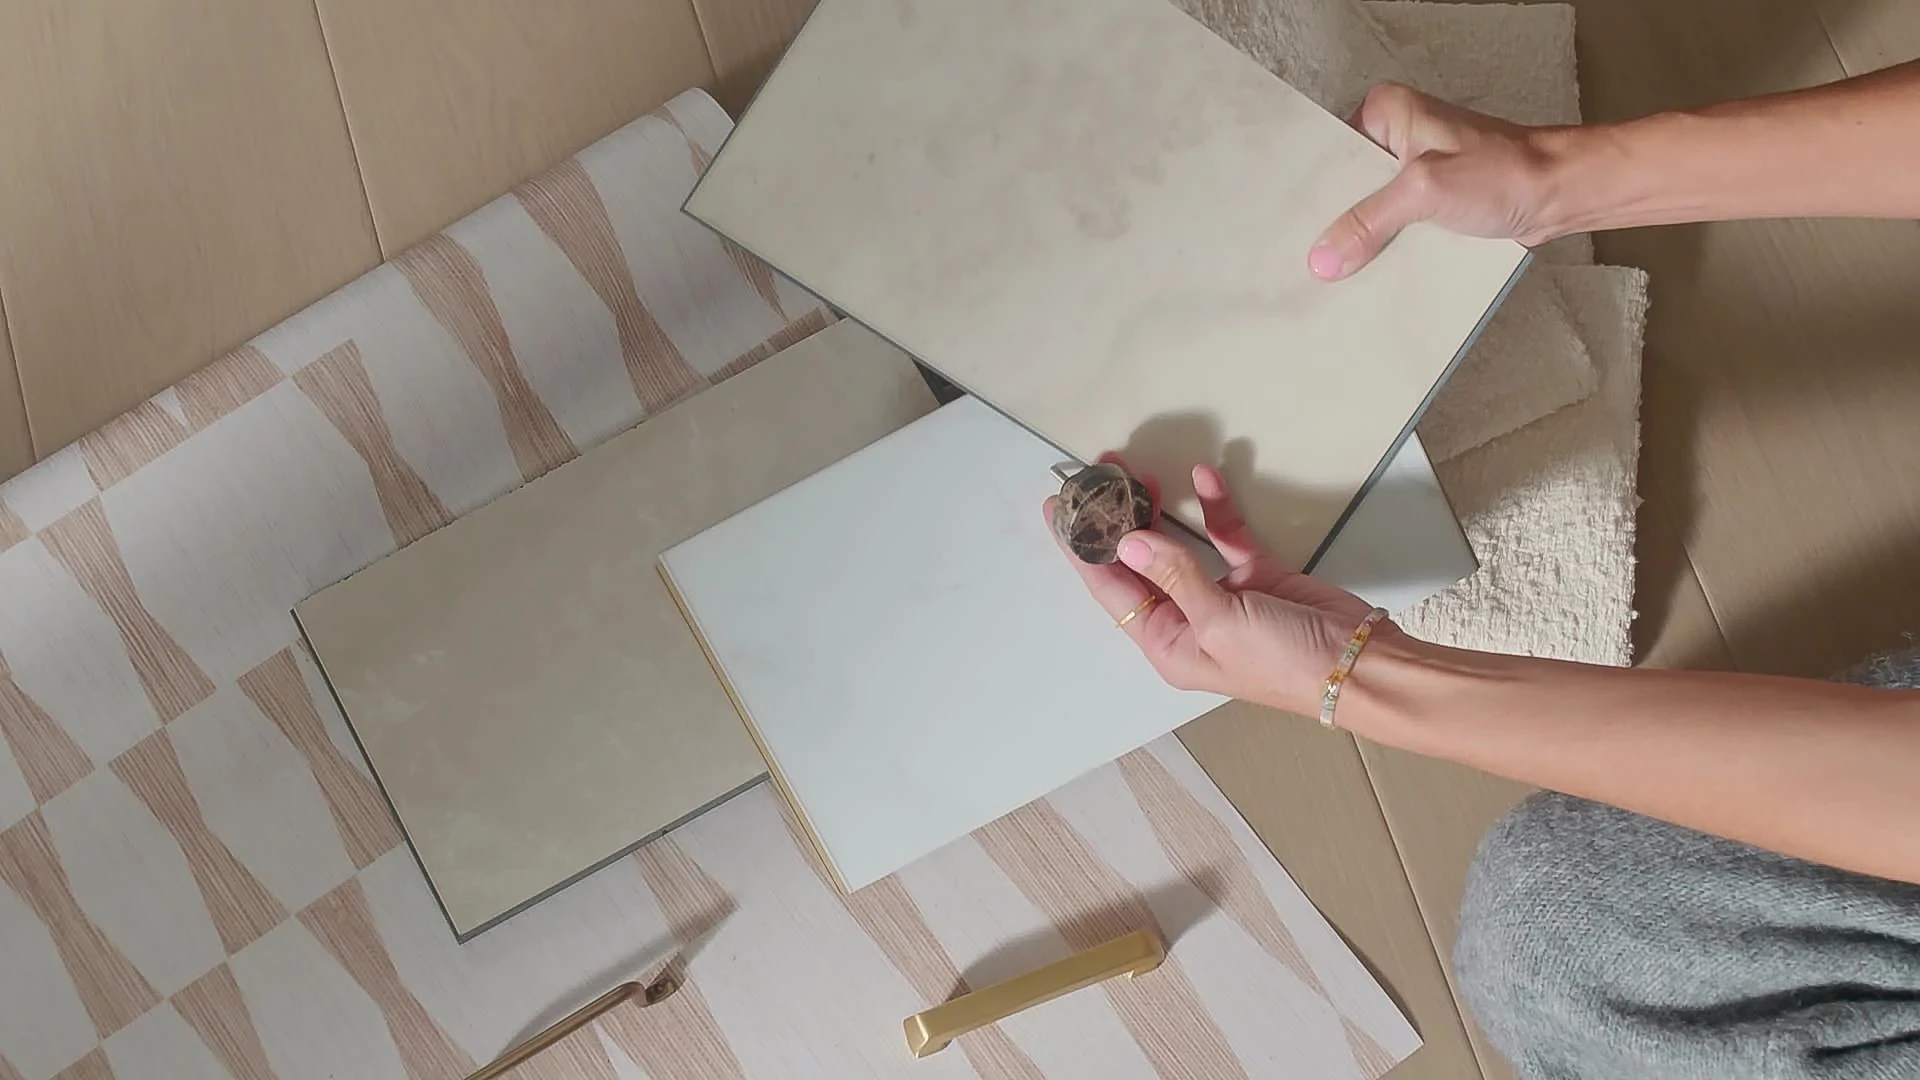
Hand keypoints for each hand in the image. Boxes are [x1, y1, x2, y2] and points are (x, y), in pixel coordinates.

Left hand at [1046, 458, 1395, 717]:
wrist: (1359, 665)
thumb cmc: (1282, 661)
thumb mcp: (1220, 622)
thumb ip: (1174, 577)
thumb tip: (1126, 543)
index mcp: (1167, 643)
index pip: (1110, 591)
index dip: (1081, 549)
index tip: (1055, 508)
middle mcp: (1186, 619)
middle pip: (1138, 563)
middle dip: (1117, 519)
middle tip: (1099, 472)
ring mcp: (1220, 594)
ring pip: (1176, 543)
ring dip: (1157, 508)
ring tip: (1135, 468)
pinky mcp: (1256, 573)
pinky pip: (1226, 534)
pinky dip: (1215, 506)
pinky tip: (1203, 475)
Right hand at [1309, 82, 1569, 280]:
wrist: (1559, 194)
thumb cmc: (1507, 171)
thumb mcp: (1426, 190)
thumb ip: (1370, 221)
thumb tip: (1324, 256)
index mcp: (1386, 113)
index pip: (1331, 155)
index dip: (1314, 196)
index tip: (1298, 233)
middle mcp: (1395, 137)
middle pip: (1346, 188)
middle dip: (1338, 224)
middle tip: (1318, 260)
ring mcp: (1412, 171)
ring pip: (1369, 212)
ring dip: (1364, 243)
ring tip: (1340, 272)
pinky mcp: (1430, 201)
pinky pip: (1393, 228)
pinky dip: (1388, 250)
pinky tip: (1374, 273)